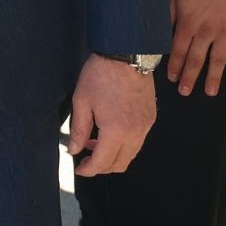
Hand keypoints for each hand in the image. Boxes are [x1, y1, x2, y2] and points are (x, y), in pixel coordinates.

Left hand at [68, 53, 155, 175]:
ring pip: (131, 154)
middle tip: (86, 159)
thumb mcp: (82, 101)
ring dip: (113, 156)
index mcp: (116, 131)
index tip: (79, 169)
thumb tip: (74, 150)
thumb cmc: (100, 75)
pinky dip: (124, 145)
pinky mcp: (151, 119)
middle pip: (120, 164)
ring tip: (94, 143)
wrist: (127, 56)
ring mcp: (146, 127)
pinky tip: (109, 133)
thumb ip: (79, 130)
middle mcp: (136, 133)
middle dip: (102, 167)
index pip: (103, 162)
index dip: (89, 169)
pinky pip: (138, 142)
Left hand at [167, 0, 225, 96]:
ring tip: (210, 92)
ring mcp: (225, 33)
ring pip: (218, 59)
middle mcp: (206, 33)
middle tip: (186, 92)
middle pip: (197, 60)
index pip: (178, 51)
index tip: (172, 79)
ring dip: (214, 77)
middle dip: (190, 77)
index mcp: (187, 25)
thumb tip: (158, 34)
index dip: (174, 66)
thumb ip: (167, 16)